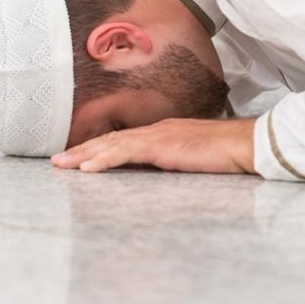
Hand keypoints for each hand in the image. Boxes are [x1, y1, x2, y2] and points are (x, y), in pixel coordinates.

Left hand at [51, 117, 256, 174]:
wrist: (247, 145)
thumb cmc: (227, 154)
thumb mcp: (193, 158)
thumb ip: (172, 162)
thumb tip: (157, 173)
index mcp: (162, 133)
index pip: (122, 140)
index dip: (97, 148)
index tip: (77, 157)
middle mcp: (155, 130)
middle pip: (110, 140)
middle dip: (82, 150)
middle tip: (57, 161)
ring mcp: (158, 136)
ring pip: (112, 144)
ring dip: (84, 155)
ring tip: (63, 165)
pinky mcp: (163, 146)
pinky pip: (126, 153)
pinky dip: (104, 159)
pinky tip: (88, 168)